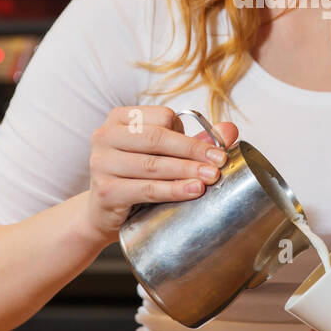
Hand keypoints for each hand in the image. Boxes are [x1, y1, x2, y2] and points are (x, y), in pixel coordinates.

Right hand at [84, 106, 237, 243]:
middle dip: (193, 151)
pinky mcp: (105, 190)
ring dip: (187, 171)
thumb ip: (194, 141)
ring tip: (211, 178)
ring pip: (153, 164)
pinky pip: (146, 189)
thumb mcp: (163, 155)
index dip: (190, 134)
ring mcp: (101, 163)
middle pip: (157, 138)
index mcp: (120, 118)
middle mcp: (105, 135)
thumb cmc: (136, 177)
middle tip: (219, 164)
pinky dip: (173, 190)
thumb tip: (230, 129)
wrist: (103, 213)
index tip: (215, 150)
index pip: (162, 117)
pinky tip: (193, 191)